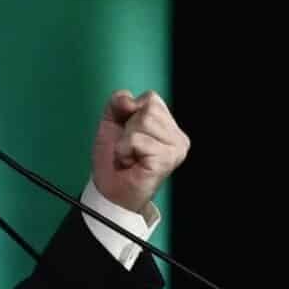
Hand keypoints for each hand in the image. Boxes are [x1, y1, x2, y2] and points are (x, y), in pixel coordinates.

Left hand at [92, 90, 188, 214]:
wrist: (110, 191)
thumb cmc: (113, 158)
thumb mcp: (112, 122)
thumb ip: (118, 102)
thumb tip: (130, 99)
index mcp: (169, 126)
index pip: (151, 98)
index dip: (130, 111)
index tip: (127, 133)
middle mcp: (178, 137)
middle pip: (148, 107)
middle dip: (128, 127)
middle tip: (129, 147)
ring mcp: (176, 148)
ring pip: (143, 121)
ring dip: (126, 139)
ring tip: (130, 155)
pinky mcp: (167, 159)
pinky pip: (137, 139)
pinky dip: (124, 149)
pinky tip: (130, 162)